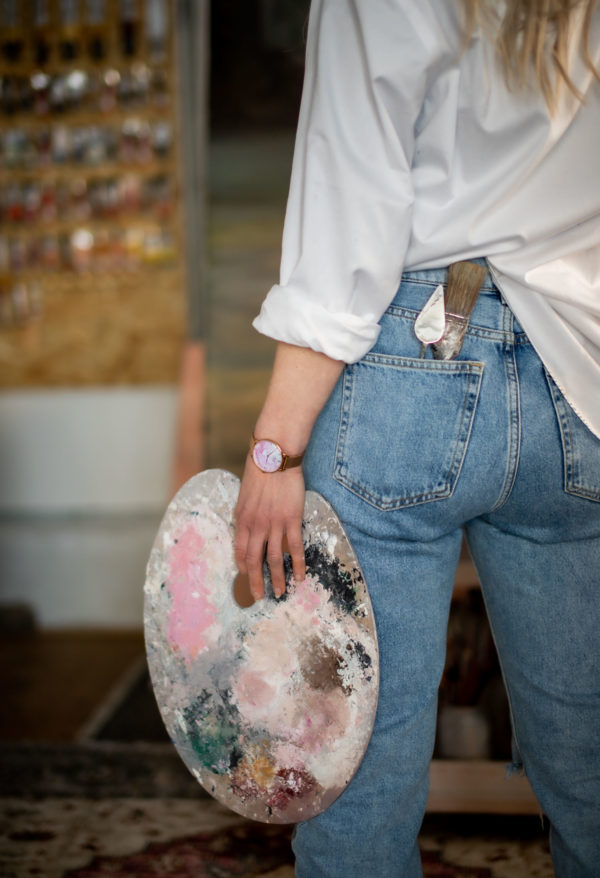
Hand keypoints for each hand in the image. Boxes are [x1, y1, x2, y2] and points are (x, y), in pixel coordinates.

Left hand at [234, 455, 305, 600]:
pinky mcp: (292, 520)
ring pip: (274, 559)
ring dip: (277, 578)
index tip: (246, 578)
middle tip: (259, 596)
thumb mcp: (244, 494)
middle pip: (254, 560)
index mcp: (241, 519)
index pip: (240, 551)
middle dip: (256, 581)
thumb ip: (245, 513)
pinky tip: (300, 576)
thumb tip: (247, 526)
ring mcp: (274, 524)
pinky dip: (298, 564)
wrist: (274, 455)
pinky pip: (295, 548)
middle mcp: (255, 525)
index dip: (243, 567)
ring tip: (280, 592)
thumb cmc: (259, 470)